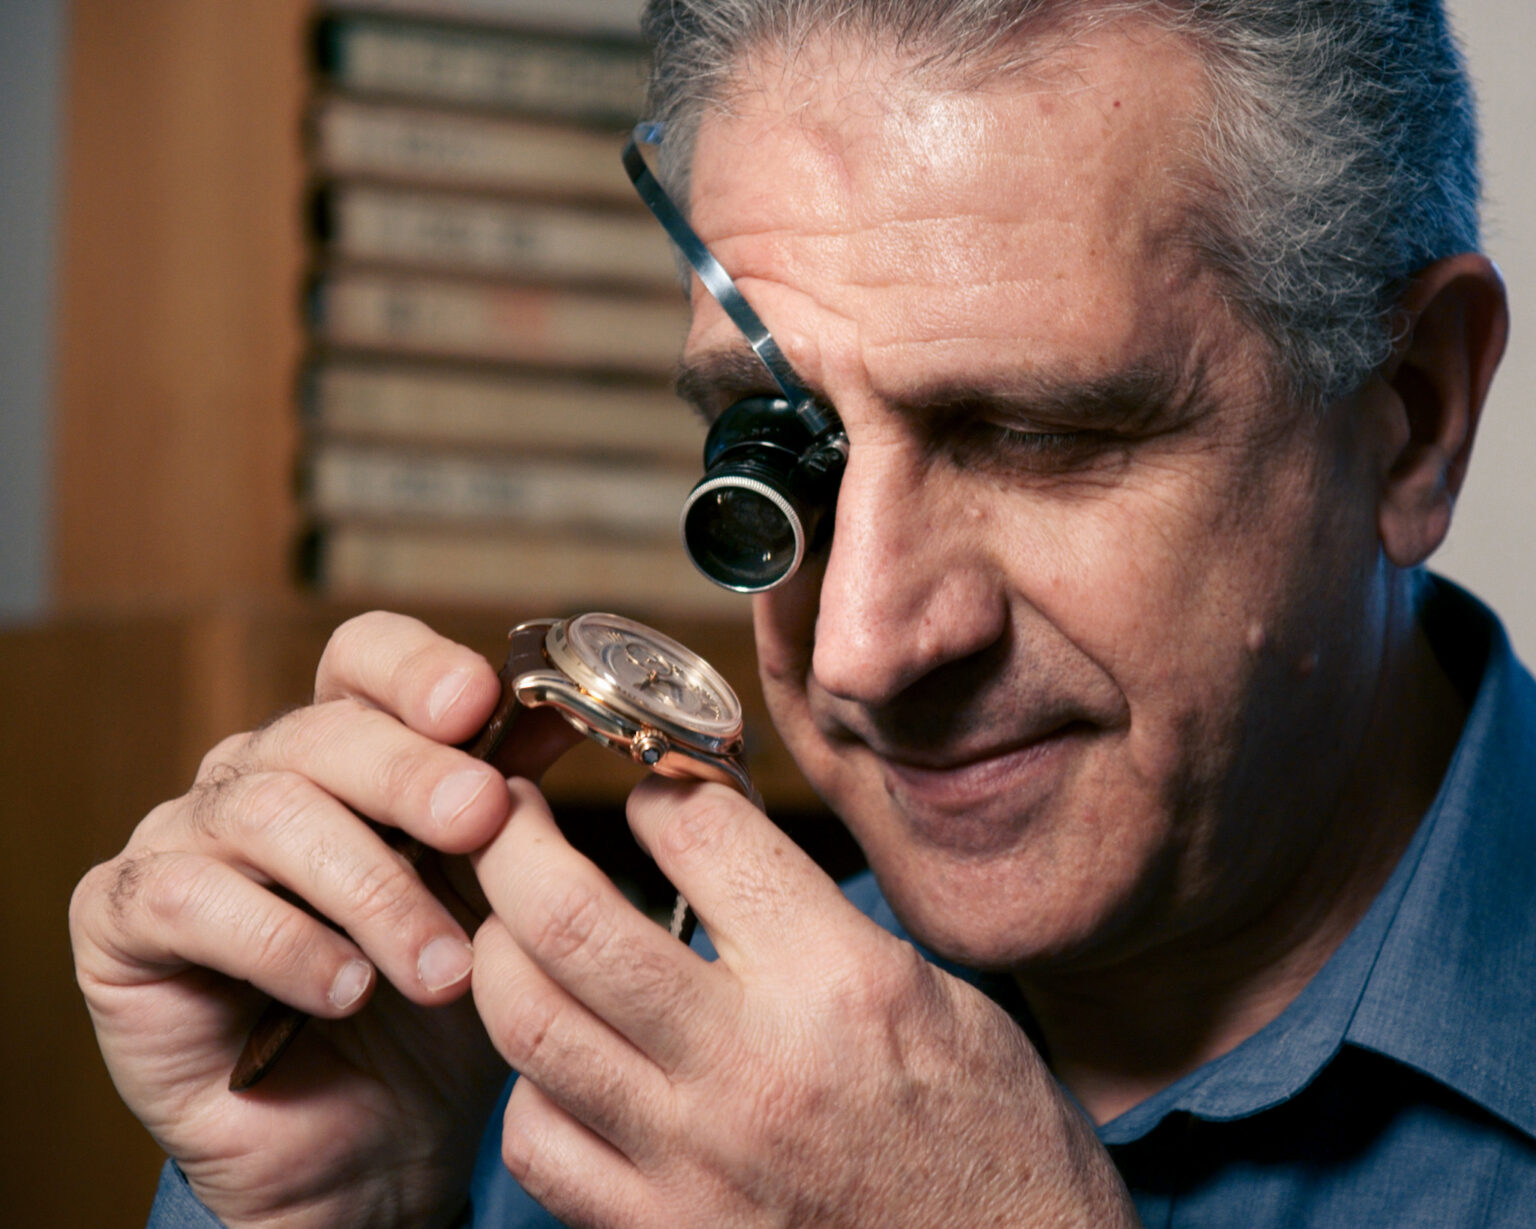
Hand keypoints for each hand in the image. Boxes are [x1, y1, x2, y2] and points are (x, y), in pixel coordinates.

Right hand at [69, 612, 574, 1228]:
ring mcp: (184, 839)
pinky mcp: (125, 918)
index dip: (414, 667)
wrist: (377, 1142)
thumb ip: (513, 801)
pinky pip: (193, 899)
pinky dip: (283, 944)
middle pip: (322, 731)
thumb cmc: (435, 1004)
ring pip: (268, 813)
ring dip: (371, 890)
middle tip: (482, 820)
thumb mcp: (496, 893)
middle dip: (413, 775)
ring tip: (440, 970)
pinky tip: (344, 990)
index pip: (361, 659)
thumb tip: (565, 711)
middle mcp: (258, 776)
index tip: (475, 701)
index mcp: (349, 750)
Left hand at [470, 776, 1140, 1227]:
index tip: (647, 788)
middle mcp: (754, 1067)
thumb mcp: (934, 992)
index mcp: (840, 983)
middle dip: (513, 841)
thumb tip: (710, 843)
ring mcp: (694, 1164)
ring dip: (497, 951)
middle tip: (504, 811)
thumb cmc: (990, 1135)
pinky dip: (528, 1084)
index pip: (699, 836)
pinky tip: (557, 1058)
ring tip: (506, 918)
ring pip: (530, 1024)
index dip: (656, 788)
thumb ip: (813, 920)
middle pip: (571, 919)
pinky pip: (539, 1143)